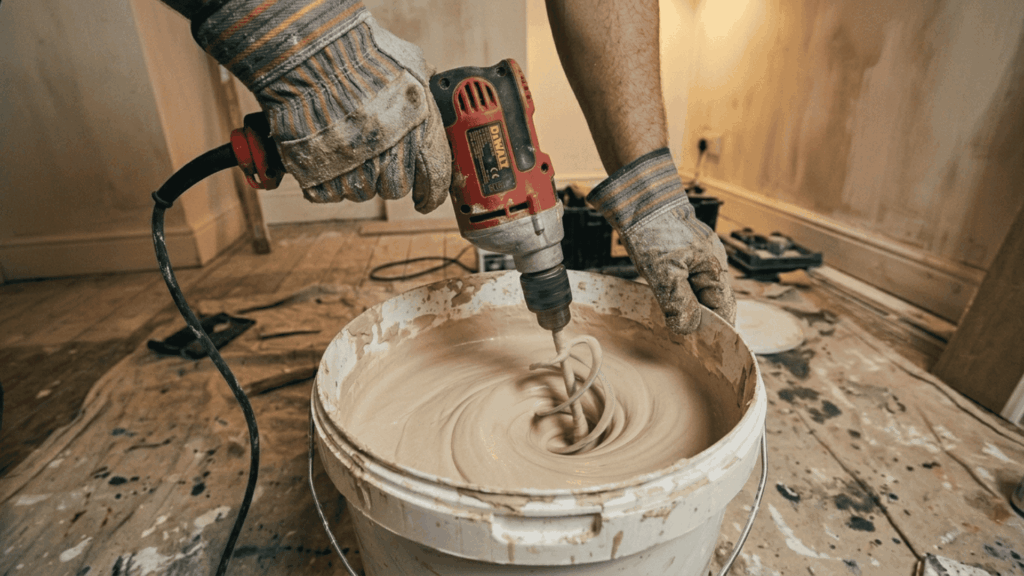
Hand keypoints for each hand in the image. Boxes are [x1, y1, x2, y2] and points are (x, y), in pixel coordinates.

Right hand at [194, 2, 449, 212]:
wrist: (308, 52)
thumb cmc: (359, 53)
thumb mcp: (408, 62)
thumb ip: (423, 84)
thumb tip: (431, 83)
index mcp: (415, 132)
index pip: (434, 178)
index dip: (432, 192)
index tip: (426, 199)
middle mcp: (385, 155)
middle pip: (395, 189)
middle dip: (390, 177)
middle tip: (377, 154)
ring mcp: (348, 167)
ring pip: (360, 192)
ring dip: (356, 175)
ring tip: (346, 143)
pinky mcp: (315, 172)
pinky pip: (326, 191)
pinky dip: (325, 177)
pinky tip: (324, 150)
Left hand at [589, 149, 735, 333]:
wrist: (639, 198)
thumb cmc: (654, 230)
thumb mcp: (664, 273)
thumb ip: (680, 303)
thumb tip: (689, 329)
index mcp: (715, 269)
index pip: (725, 309)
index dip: (717, 331)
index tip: (705, 349)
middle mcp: (712, 263)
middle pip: (714, 302)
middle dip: (703, 321)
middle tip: (687, 341)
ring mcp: (698, 257)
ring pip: (699, 291)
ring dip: (689, 308)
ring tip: (675, 325)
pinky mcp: (682, 252)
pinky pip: (688, 280)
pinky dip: (680, 294)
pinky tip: (668, 302)